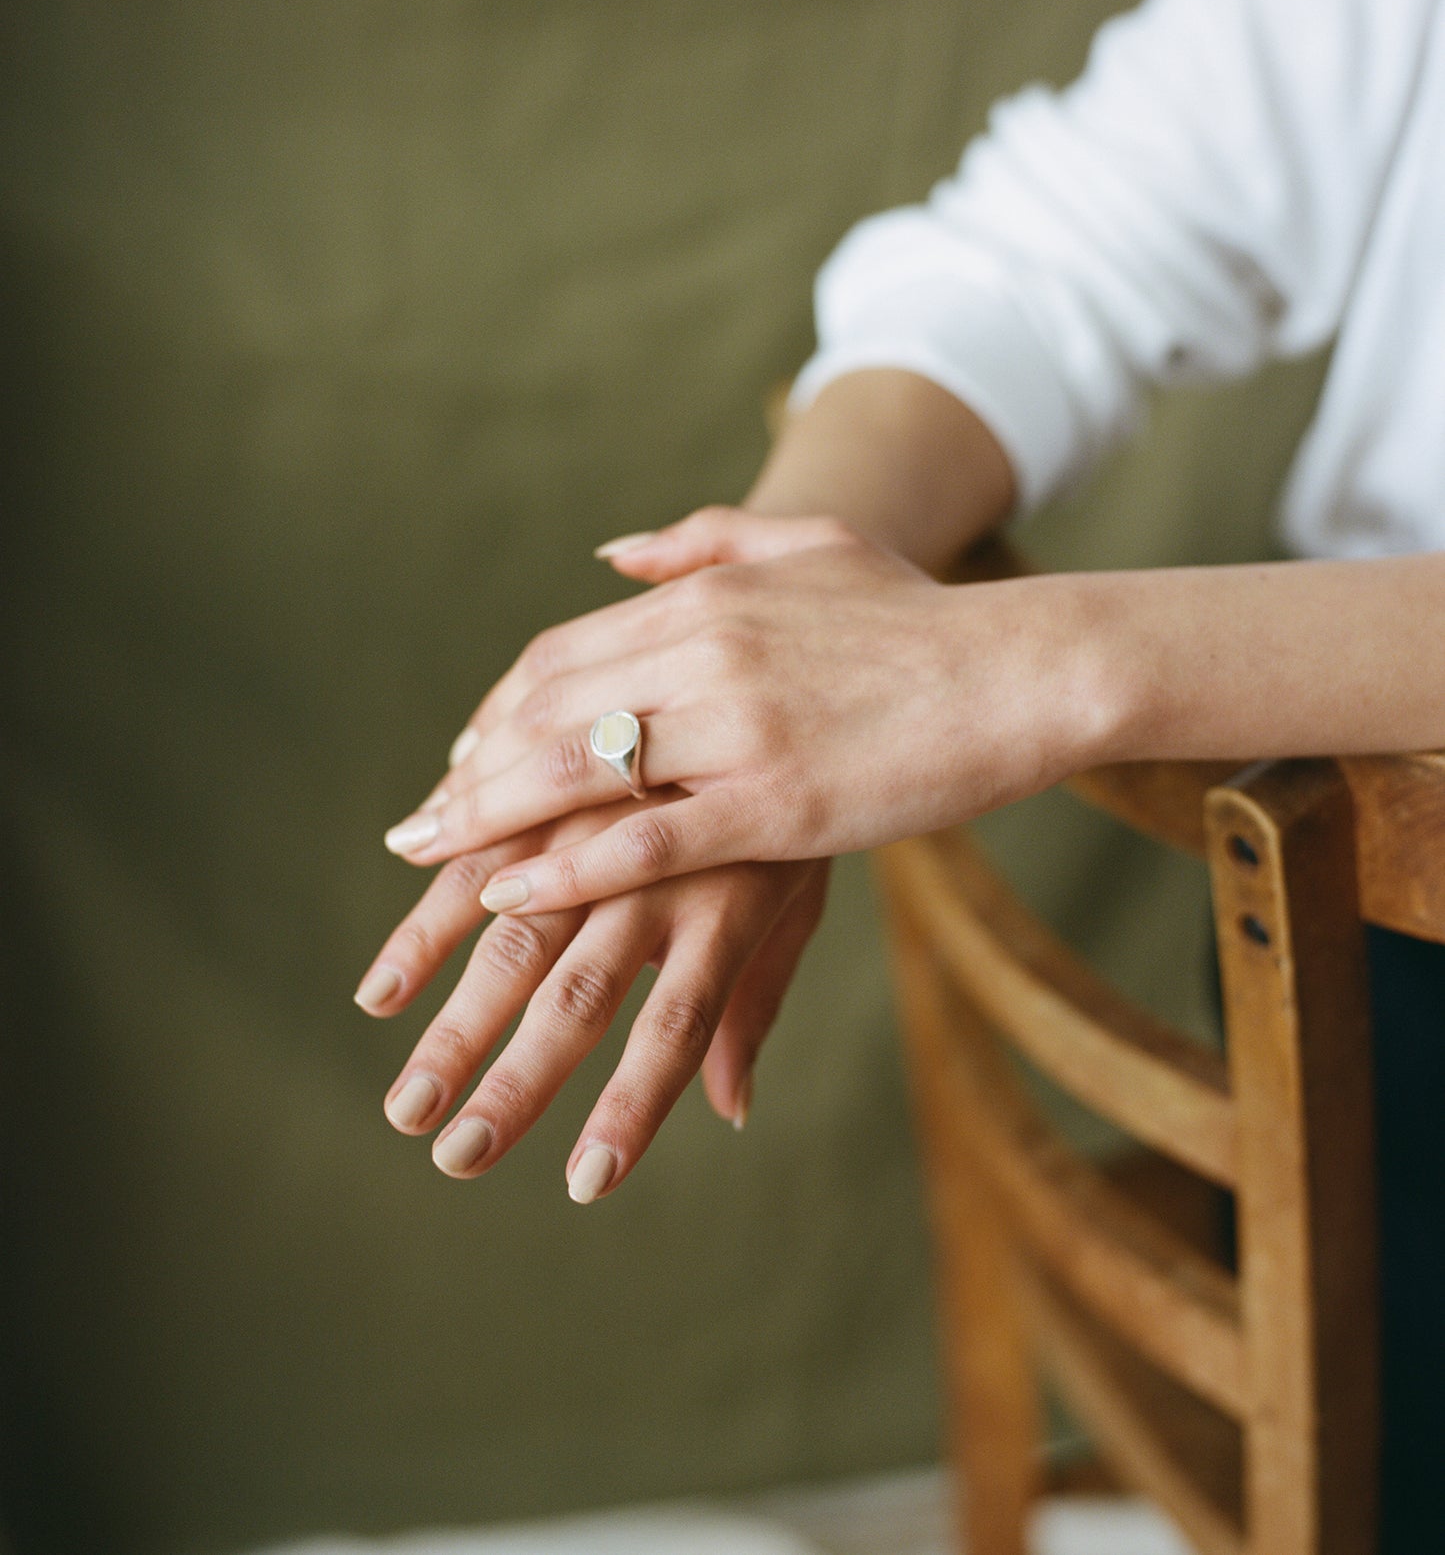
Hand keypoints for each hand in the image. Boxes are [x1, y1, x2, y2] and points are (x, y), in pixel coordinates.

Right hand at [357, 791, 828, 1199]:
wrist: (784, 663)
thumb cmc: (797, 794)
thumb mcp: (799, 893)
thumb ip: (754, 1000)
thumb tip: (733, 1110)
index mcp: (732, 902)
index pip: (680, 1023)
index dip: (635, 1104)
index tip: (587, 1184)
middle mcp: (661, 865)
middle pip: (580, 991)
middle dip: (516, 1080)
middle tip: (456, 1158)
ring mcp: (598, 818)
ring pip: (511, 929)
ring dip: (452, 1026)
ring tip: (404, 1104)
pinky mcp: (552, 780)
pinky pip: (476, 855)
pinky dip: (425, 924)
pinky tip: (383, 988)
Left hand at [382, 508, 1099, 913]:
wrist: (1025, 668)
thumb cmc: (921, 614)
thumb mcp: (810, 547)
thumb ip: (701, 542)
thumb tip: (609, 553)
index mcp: (707, 598)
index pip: (562, 653)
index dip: (497, 710)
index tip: (462, 758)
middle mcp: (706, 652)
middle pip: (548, 710)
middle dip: (469, 774)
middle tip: (414, 830)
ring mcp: (739, 728)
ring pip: (578, 770)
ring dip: (488, 819)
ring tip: (431, 867)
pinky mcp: (779, 804)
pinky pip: (645, 838)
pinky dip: (565, 865)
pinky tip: (510, 893)